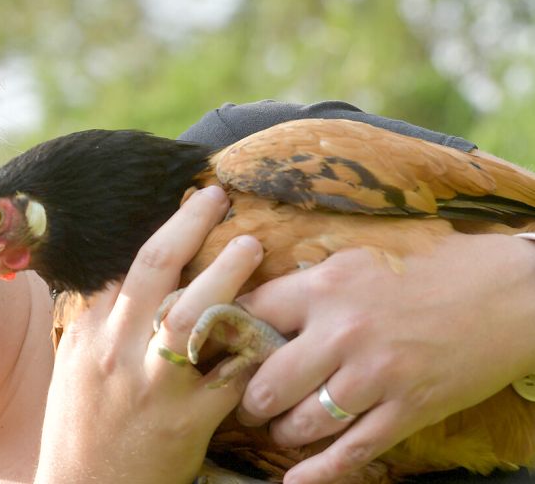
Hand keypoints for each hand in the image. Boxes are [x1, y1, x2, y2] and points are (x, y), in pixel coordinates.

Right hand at [35, 186, 263, 483]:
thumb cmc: (80, 427)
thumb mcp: (76, 367)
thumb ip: (100, 323)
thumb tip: (124, 281)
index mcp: (89, 333)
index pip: (128, 267)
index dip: (167, 229)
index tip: (194, 203)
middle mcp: (116, 349)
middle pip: (154, 270)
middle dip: (189, 226)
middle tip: (219, 198)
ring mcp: (151, 385)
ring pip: (192, 313)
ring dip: (226, 275)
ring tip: (253, 248)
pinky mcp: (185, 421)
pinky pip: (228, 377)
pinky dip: (251, 352)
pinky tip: (273, 332)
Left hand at [236, 232, 534, 483]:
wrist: (509, 293)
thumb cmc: (431, 268)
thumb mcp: (359, 262)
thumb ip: (308, 286)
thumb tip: (258, 307)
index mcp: (324, 288)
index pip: (250, 317)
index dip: (228, 339)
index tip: (219, 354)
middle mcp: (342, 333)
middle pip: (267, 382)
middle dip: (250, 400)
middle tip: (248, 404)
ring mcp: (376, 376)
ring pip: (303, 423)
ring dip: (283, 432)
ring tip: (280, 429)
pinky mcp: (408, 410)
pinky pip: (352, 451)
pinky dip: (318, 472)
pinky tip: (295, 481)